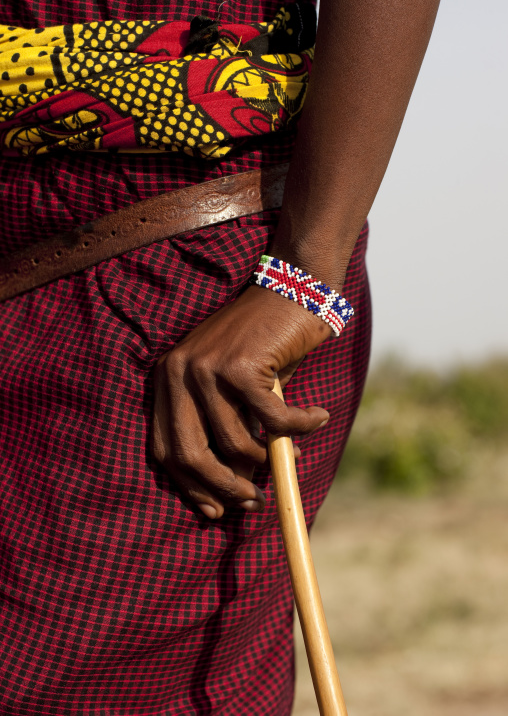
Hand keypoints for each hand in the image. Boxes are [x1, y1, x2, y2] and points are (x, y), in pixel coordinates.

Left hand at [151, 285, 331, 518]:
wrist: (289, 288)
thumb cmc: (264, 342)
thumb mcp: (233, 385)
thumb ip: (225, 425)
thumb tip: (237, 483)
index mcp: (168, 378)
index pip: (166, 448)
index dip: (190, 485)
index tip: (215, 510)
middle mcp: (179, 372)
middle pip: (190, 454)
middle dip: (223, 487)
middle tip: (253, 499)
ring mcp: (207, 368)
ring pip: (235, 442)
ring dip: (268, 459)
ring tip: (292, 457)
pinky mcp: (241, 365)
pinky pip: (273, 419)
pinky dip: (299, 426)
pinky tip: (315, 418)